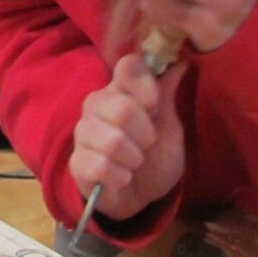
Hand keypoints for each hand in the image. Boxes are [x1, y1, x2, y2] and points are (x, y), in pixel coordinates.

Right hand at [70, 55, 186, 223]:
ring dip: (134, 158)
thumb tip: (181, 61)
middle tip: (148, 144)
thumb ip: (167, 94)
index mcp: (120, 89)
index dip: (146, 85)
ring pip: (113, 141)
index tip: (155, 106)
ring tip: (134, 163)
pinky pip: (101, 166)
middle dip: (145, 133)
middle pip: (122, 108)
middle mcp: (96, 105)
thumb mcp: (169, 125)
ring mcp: (83, 133)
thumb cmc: (154, 156)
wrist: (140, 195)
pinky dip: (121, 176)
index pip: (128, 66)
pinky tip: (122, 178)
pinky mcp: (77, 163)